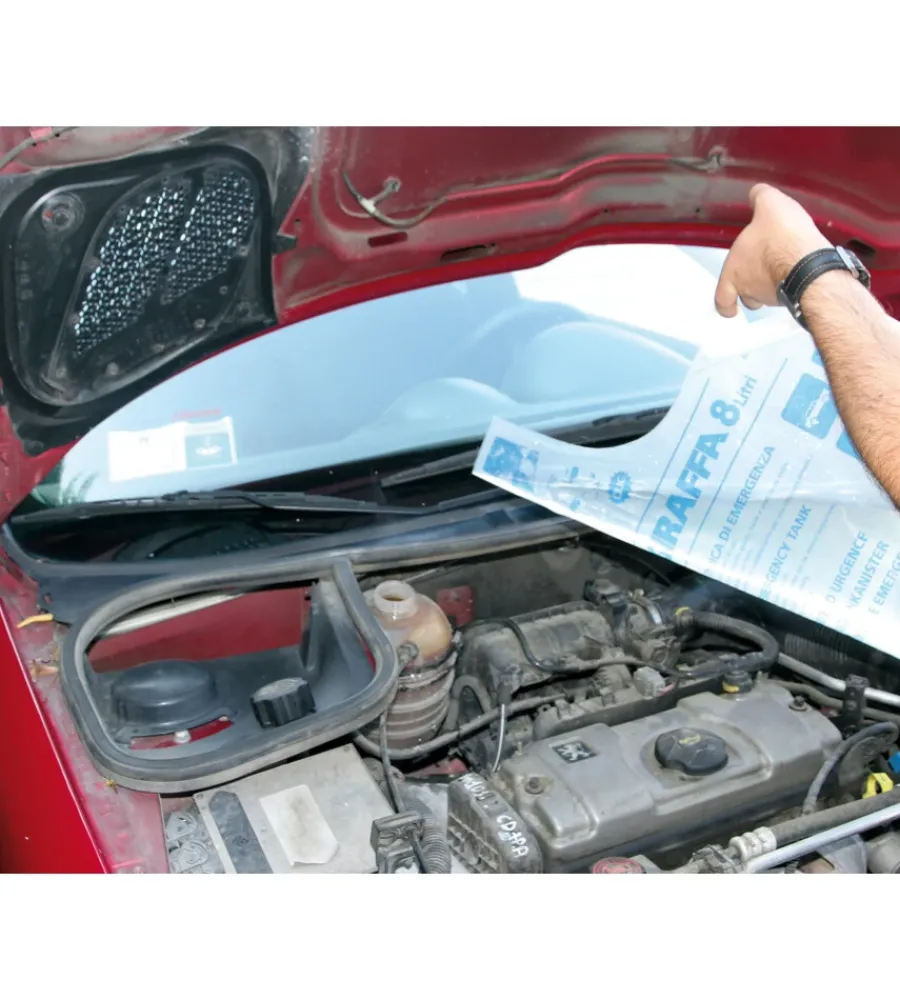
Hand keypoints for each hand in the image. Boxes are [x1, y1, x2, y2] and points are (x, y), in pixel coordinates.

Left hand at [715, 183, 831, 317]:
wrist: (810, 261)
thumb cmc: (782, 238)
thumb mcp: (769, 204)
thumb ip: (760, 197)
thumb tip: (756, 192)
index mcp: (735, 271)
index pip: (722, 298)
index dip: (725, 304)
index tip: (729, 309)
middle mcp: (751, 288)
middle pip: (747, 298)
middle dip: (751, 292)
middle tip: (758, 281)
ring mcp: (773, 296)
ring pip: (767, 298)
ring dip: (771, 289)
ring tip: (781, 272)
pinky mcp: (795, 297)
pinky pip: (790, 295)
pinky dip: (792, 286)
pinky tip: (800, 272)